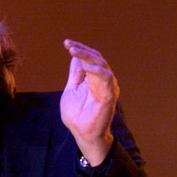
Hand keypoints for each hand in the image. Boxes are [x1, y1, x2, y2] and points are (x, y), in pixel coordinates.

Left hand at [60, 39, 118, 165]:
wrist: (81, 133)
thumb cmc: (77, 115)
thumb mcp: (71, 90)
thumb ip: (75, 74)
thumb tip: (75, 57)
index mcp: (93, 79)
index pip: (90, 58)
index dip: (80, 49)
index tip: (67, 43)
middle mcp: (102, 81)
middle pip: (96, 58)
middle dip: (82, 50)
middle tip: (69, 45)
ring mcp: (107, 87)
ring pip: (102, 65)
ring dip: (88, 57)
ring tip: (75, 52)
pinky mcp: (109, 96)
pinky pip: (107, 79)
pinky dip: (97, 71)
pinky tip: (85, 66)